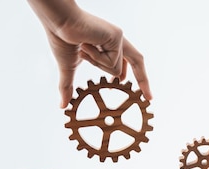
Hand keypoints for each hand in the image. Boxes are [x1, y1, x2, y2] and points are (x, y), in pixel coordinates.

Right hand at [27, 0, 151, 107]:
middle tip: (150, 98)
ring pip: (116, 69)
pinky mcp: (117, 37)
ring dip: (97, 65)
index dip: (128, 76)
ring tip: (83, 49)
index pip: (125, 63)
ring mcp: (118, 38)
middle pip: (137, 61)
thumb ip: (68, 87)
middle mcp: (116, 41)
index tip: (131, 88)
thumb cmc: (61, 38)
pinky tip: (87, 45)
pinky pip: (112, 62)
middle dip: (143, 80)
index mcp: (107, 45)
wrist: (59, 22)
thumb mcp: (68, 67)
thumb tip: (62, 105)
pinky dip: (96, 59)